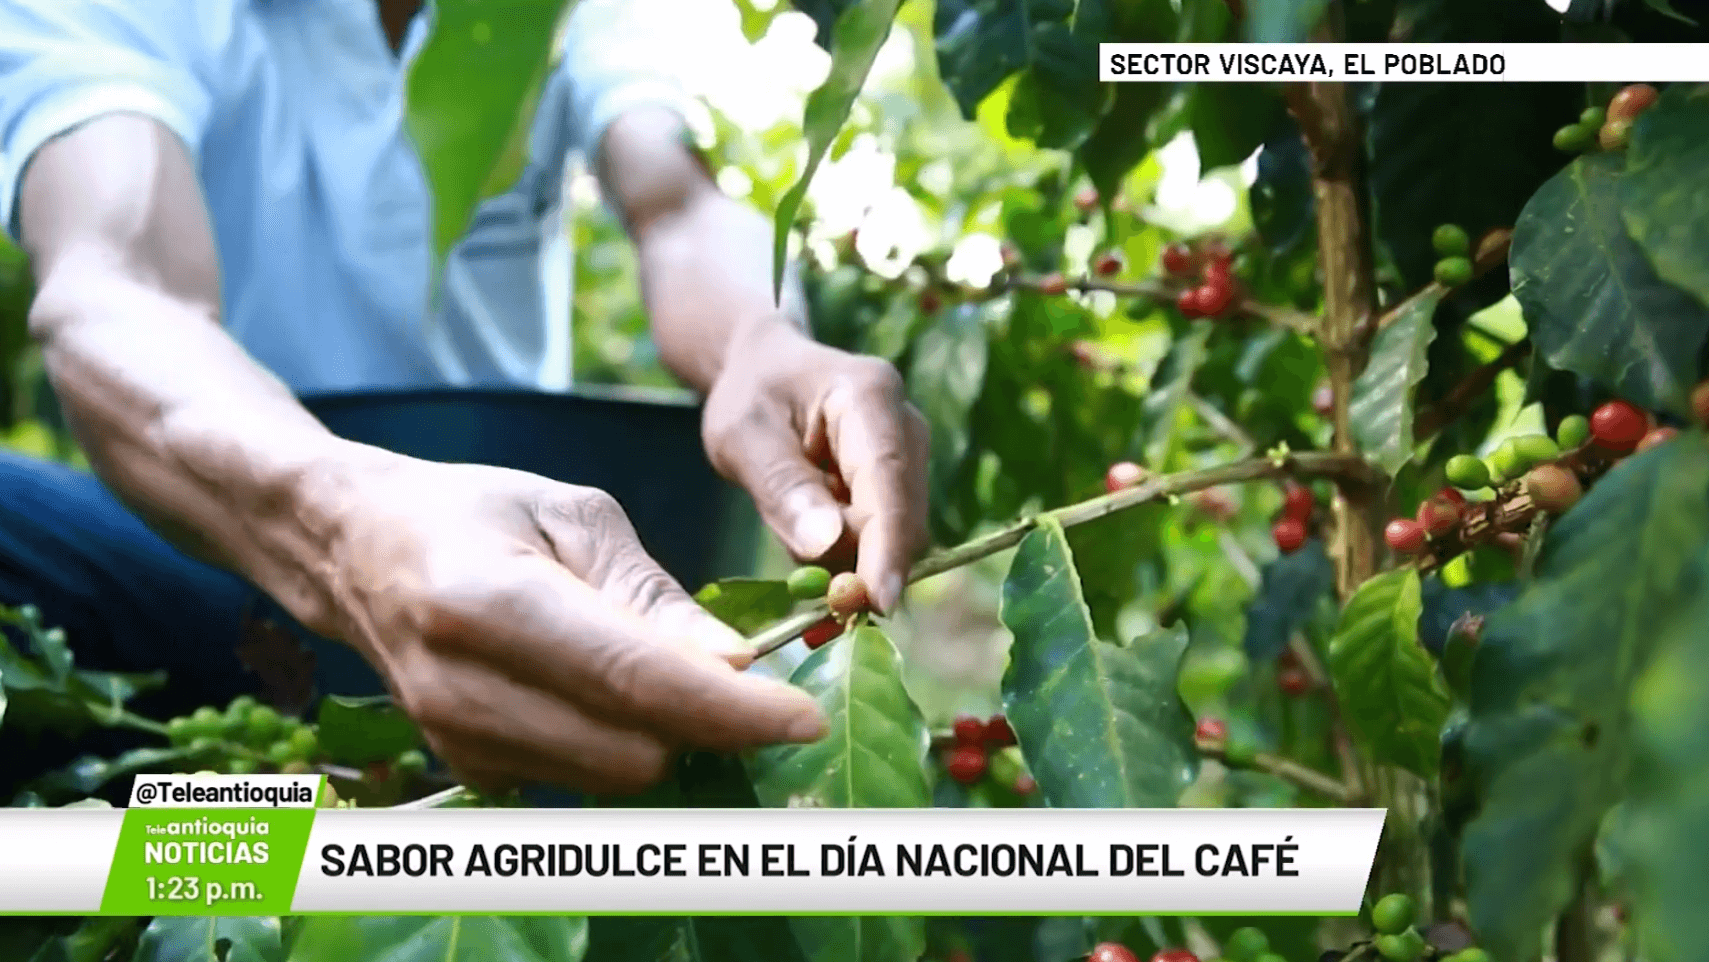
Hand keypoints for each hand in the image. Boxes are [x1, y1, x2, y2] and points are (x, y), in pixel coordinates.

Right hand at [316, 451, 827, 794]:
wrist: (354, 548)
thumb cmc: (473, 512)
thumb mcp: (571, 514)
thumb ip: (650, 595)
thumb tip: (736, 663)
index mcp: (491, 601)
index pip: (635, 680)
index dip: (730, 709)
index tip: (801, 716)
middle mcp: (466, 685)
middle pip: (632, 749)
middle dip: (708, 724)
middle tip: (747, 679)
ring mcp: (457, 739)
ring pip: (612, 776)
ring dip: (668, 737)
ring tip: (675, 673)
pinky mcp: (465, 767)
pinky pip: (579, 777)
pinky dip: (619, 744)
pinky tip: (612, 692)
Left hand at [701, 320, 930, 612]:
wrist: (766, 371)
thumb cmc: (750, 395)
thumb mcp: (742, 436)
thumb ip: (782, 488)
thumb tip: (827, 545)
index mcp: (869, 395)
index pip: (887, 480)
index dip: (887, 546)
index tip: (877, 602)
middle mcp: (906, 424)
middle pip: (901, 516)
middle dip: (862, 564)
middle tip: (810, 598)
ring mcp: (910, 455)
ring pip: (894, 535)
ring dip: (848, 558)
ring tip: (790, 523)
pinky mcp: (901, 485)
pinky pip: (882, 537)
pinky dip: (847, 553)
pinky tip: (808, 529)